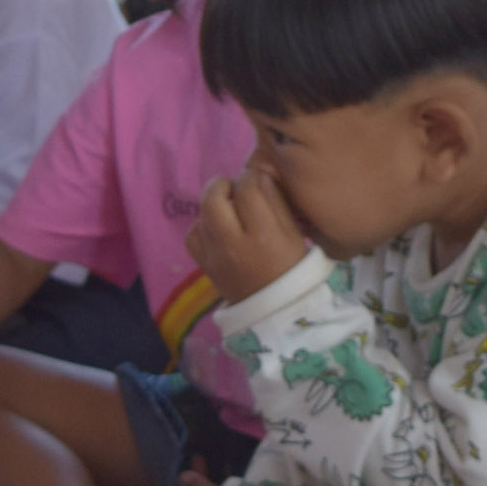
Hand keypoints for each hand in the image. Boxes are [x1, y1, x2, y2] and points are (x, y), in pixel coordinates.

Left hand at [186, 166, 314, 305]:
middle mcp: (233, 243)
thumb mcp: (294, 233)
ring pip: (201, 214)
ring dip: (214, 205)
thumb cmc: (292, 268)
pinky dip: (202, 225)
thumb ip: (276, 201)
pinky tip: (218, 228)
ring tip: (230, 210)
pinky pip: (192, 235)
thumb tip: (258, 175)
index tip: (257, 181)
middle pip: (212, 198)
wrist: (277, 310)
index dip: (251, 178)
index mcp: (263, 233)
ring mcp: (214, 256)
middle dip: (222, 185)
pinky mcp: (204, 265)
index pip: (247, 189)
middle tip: (234, 188)